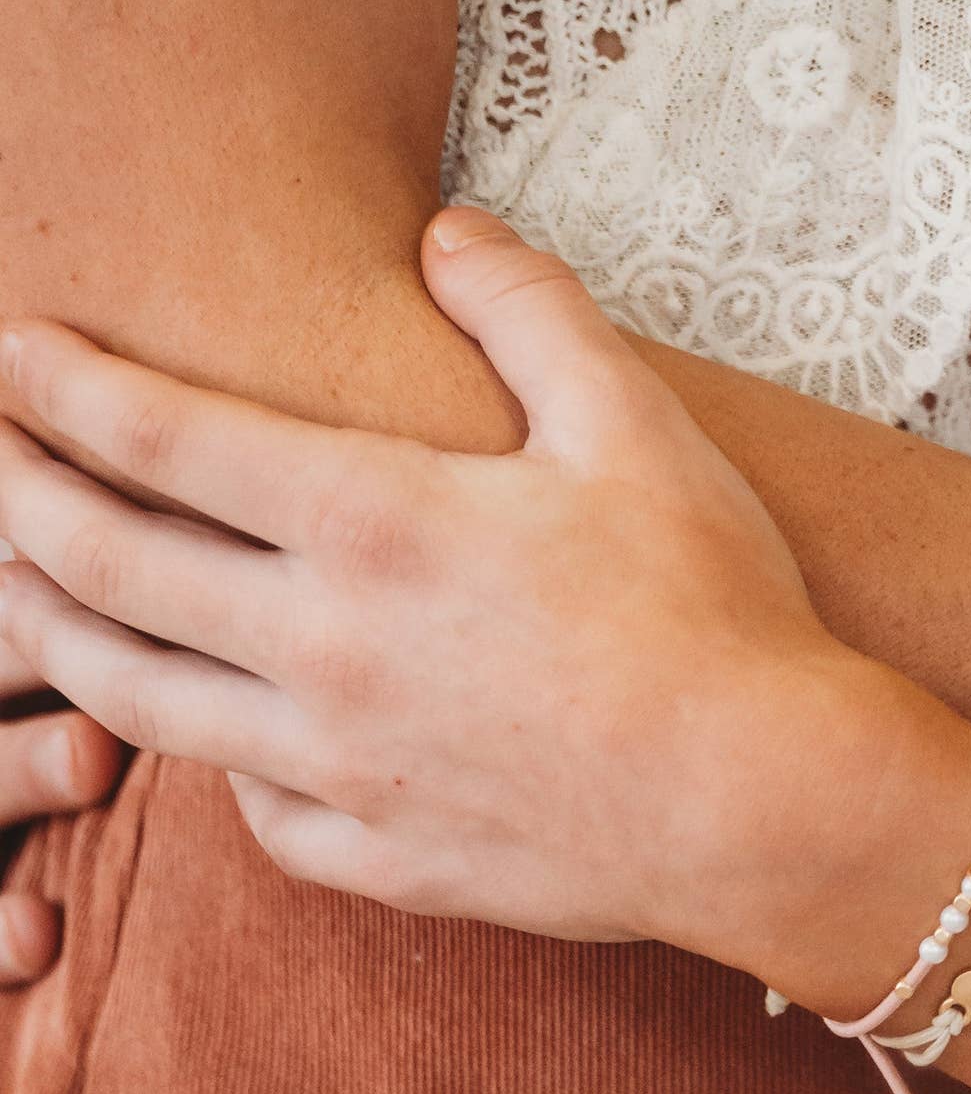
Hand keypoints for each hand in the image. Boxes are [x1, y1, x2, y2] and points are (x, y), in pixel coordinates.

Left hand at [0, 212, 970, 992]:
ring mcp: (342, 766)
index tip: (10, 351)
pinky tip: (220, 740)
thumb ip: (526, 311)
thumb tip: (445, 233)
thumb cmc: (716, 608)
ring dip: (57, 637)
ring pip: (140, 702)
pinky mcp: (385, 860)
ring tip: (24, 596)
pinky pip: (256, 815)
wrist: (772, 803)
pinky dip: (218, 769)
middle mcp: (325, 646)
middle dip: (14, 500)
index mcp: (372, 521)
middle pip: (103, 568)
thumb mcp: (634, 422)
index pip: (156, 435)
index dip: (60, 384)